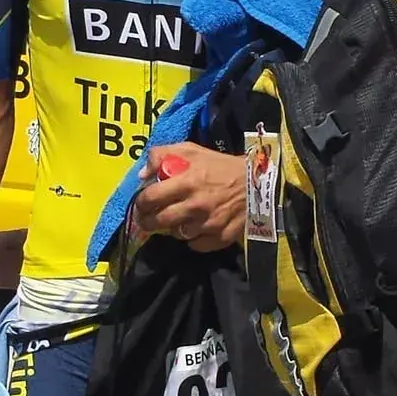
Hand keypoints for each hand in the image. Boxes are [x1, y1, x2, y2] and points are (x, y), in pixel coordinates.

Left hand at [132, 143, 246, 251]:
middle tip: (147, 220)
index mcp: (186, 182)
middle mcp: (196, 206)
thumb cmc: (220, 165)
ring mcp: (209, 224)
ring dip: (174, 228)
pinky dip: (193, 239)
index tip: (141, 204)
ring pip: (178, 234)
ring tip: (177, 220)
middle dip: (148, 222)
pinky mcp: (220, 237)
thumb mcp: (191, 150)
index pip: (150, 198)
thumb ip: (162, 156)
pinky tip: (196, 229)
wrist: (256, 181)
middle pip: (159, 222)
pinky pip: (196, 245)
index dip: (140, 203)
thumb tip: (142, 175)